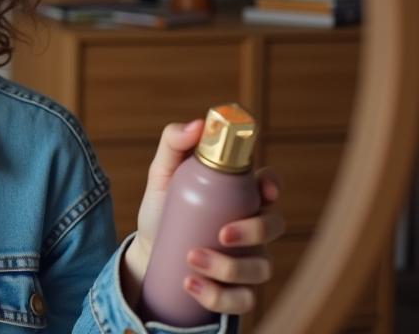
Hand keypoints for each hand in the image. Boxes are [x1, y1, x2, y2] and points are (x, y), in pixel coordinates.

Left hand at [122, 120, 285, 315]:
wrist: (149, 253)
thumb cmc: (164, 211)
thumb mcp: (162, 176)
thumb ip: (174, 144)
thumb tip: (196, 125)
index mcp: (239, 195)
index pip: (269, 183)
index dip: (274, 184)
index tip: (263, 190)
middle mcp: (252, 227)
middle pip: (276, 226)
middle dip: (255, 232)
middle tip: (222, 234)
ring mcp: (248, 260)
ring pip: (262, 268)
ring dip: (230, 268)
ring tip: (192, 260)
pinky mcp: (236, 290)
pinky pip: (244, 300)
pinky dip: (220, 297)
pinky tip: (193, 286)